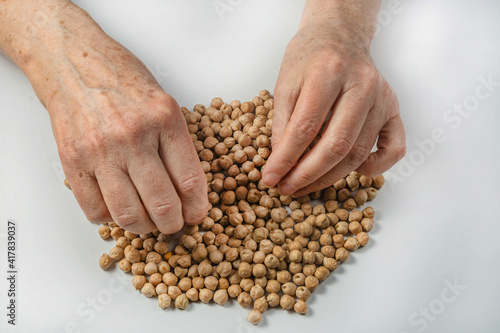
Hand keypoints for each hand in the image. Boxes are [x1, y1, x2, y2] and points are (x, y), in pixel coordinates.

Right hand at [13, 3, 207, 233]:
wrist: (71, 62)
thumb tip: (189, 189)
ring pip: (128, 214)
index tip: (197, 214)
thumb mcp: (163, 103)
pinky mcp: (72, 160)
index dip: (197, 207)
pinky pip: (94, 209)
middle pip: (162, 204)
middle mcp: (133, 136)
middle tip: (174, 224)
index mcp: (164, 119)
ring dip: (144, 228)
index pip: (189, 180)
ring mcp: (100, 150)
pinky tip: (118, 208)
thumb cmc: (120, 79)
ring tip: (148, 222)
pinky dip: (110, 218)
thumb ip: (176, 145)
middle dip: (173, 224)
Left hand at [262, 1, 405, 195]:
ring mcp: (382, 99)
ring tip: (305, 186)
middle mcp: (362, 85)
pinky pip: (394, 148)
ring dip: (330, 177)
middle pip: (336, 145)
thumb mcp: (286, 83)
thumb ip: (283, 123)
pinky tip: (353, 172)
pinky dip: (376, 167)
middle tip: (287, 189)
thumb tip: (281, 164)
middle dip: (307, 175)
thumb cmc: (310, 57)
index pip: (305, 128)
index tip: (270, 178)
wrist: (339, 36)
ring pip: (358, 152)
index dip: (285, 159)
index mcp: (329, 72)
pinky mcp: (394, 109)